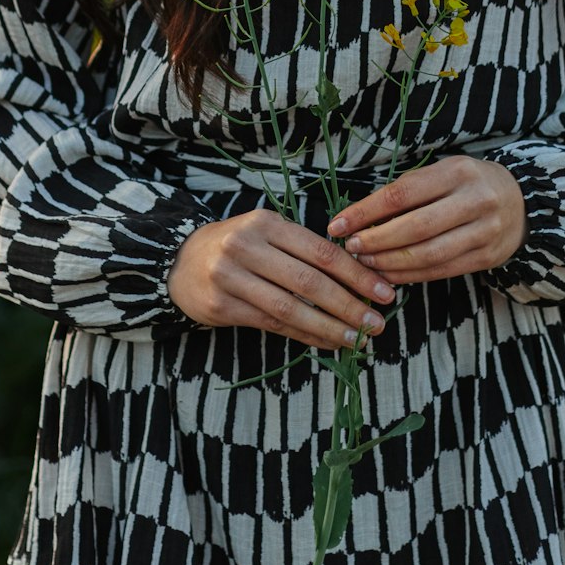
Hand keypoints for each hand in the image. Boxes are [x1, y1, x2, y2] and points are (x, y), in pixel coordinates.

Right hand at [166, 207, 398, 349]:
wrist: (179, 262)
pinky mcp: (221, 306)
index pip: (320, 250)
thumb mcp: (265, 232)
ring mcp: (231, 277)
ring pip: (291, 308)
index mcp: (266, 222)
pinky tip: (327, 342)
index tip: (384, 291)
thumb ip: (302, 248)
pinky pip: (273, 325)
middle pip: (308, 281)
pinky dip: (305, 335)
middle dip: (349, 304)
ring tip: (358, 340)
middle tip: (378, 323)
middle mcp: (246, 246)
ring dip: (330, 327)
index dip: (356, 274)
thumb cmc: (236, 245)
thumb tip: (358, 273)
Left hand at [324, 156, 527, 283]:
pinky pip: (442, 270)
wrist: (522, 201)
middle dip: (376, 241)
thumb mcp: (442, 173)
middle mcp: (473, 200)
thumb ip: (408, 192)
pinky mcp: (487, 257)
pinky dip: (411, 276)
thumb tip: (358, 217)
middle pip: (414, 227)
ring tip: (365, 264)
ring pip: (428, 254)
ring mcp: (484, 231)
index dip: (365, 212)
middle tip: (350, 248)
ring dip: (390, 263)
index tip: (338, 224)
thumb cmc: (468, 184)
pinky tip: (389, 276)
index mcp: (456, 171)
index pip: (401, 194)